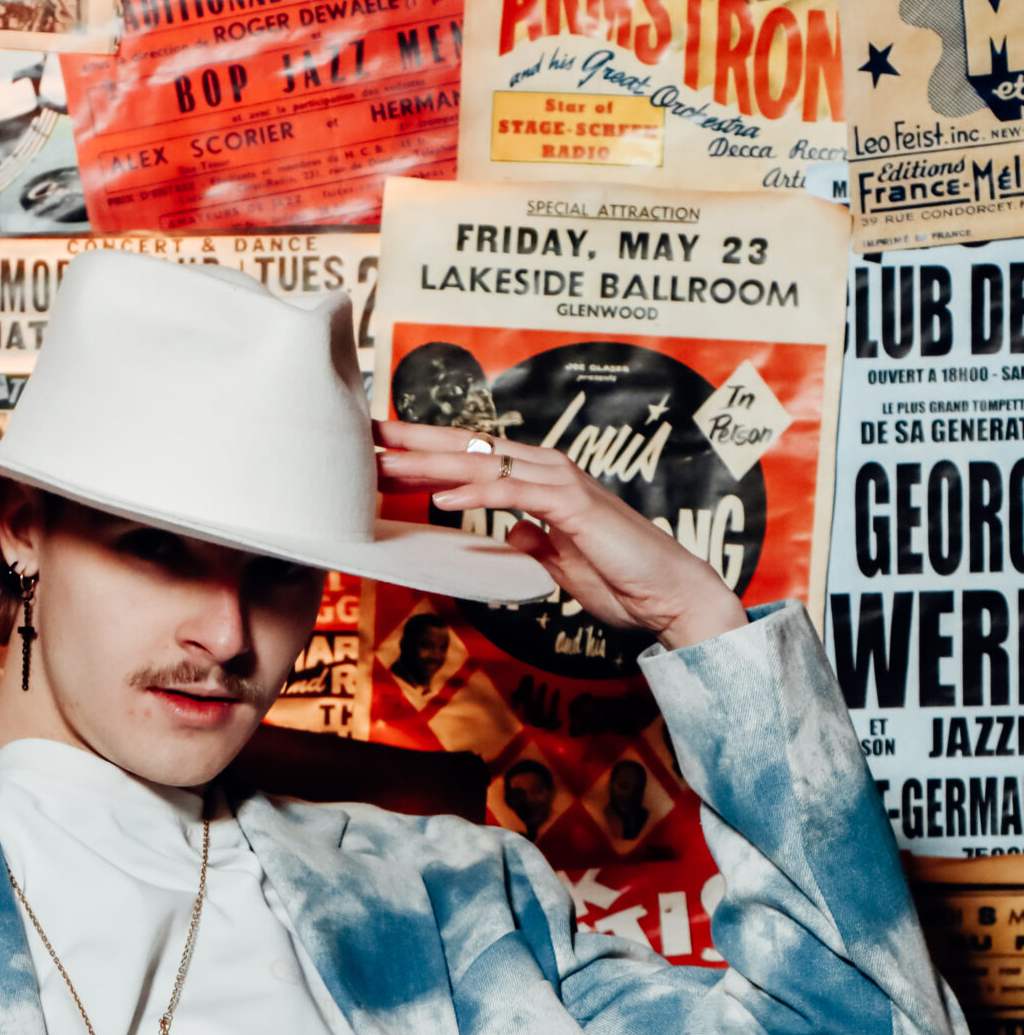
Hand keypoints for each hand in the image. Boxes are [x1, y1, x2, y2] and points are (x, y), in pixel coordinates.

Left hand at [374, 421, 748, 650]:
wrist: (671, 596)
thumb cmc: (623, 579)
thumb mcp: (561, 562)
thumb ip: (535, 541)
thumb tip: (510, 531)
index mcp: (540, 482)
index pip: (473, 459)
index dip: (425, 453)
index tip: (380, 453)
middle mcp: (548, 472)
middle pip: (470, 448)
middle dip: (414, 442)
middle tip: (364, 438)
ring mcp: (563, 485)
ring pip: (487, 463)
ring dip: (433, 462)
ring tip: (387, 463)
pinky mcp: (576, 507)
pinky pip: (518, 495)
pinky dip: (480, 495)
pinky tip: (443, 500)